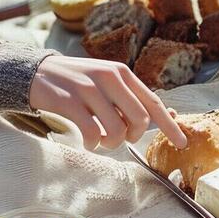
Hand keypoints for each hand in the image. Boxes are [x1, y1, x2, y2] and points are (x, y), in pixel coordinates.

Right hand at [29, 56, 186, 150]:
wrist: (36, 72)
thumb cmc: (77, 82)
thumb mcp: (107, 82)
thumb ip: (131, 98)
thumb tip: (169, 114)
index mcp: (122, 73)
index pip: (153, 102)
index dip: (170, 125)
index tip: (182, 143)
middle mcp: (109, 78)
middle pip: (139, 119)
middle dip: (134, 137)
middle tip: (120, 138)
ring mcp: (88, 88)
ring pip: (117, 130)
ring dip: (112, 144)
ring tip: (102, 140)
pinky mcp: (69, 101)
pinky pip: (92, 133)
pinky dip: (93, 145)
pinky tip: (88, 142)